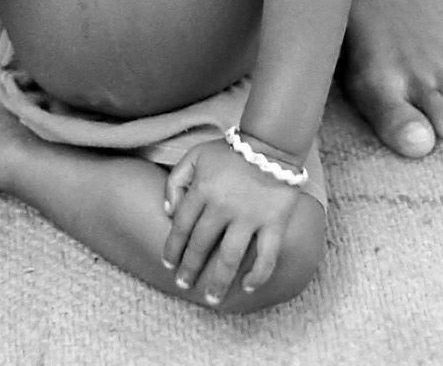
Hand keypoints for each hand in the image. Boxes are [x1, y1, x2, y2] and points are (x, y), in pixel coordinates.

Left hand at [161, 140, 301, 305]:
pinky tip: (247, 286)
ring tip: (211, 299)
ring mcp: (249, 217)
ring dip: (218, 282)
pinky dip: (258, 275)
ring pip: (229, 258)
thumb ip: (176, 181)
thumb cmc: (230, 152)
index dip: (173, 248)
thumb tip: (168, 212)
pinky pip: (266, 256)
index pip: (182, 226)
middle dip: (190, 269)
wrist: (271, 143)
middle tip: (184, 284)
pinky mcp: (274, 223)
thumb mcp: (195, 155)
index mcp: (203, 189)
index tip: (169, 264)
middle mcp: (223, 206)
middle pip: (201, 246)